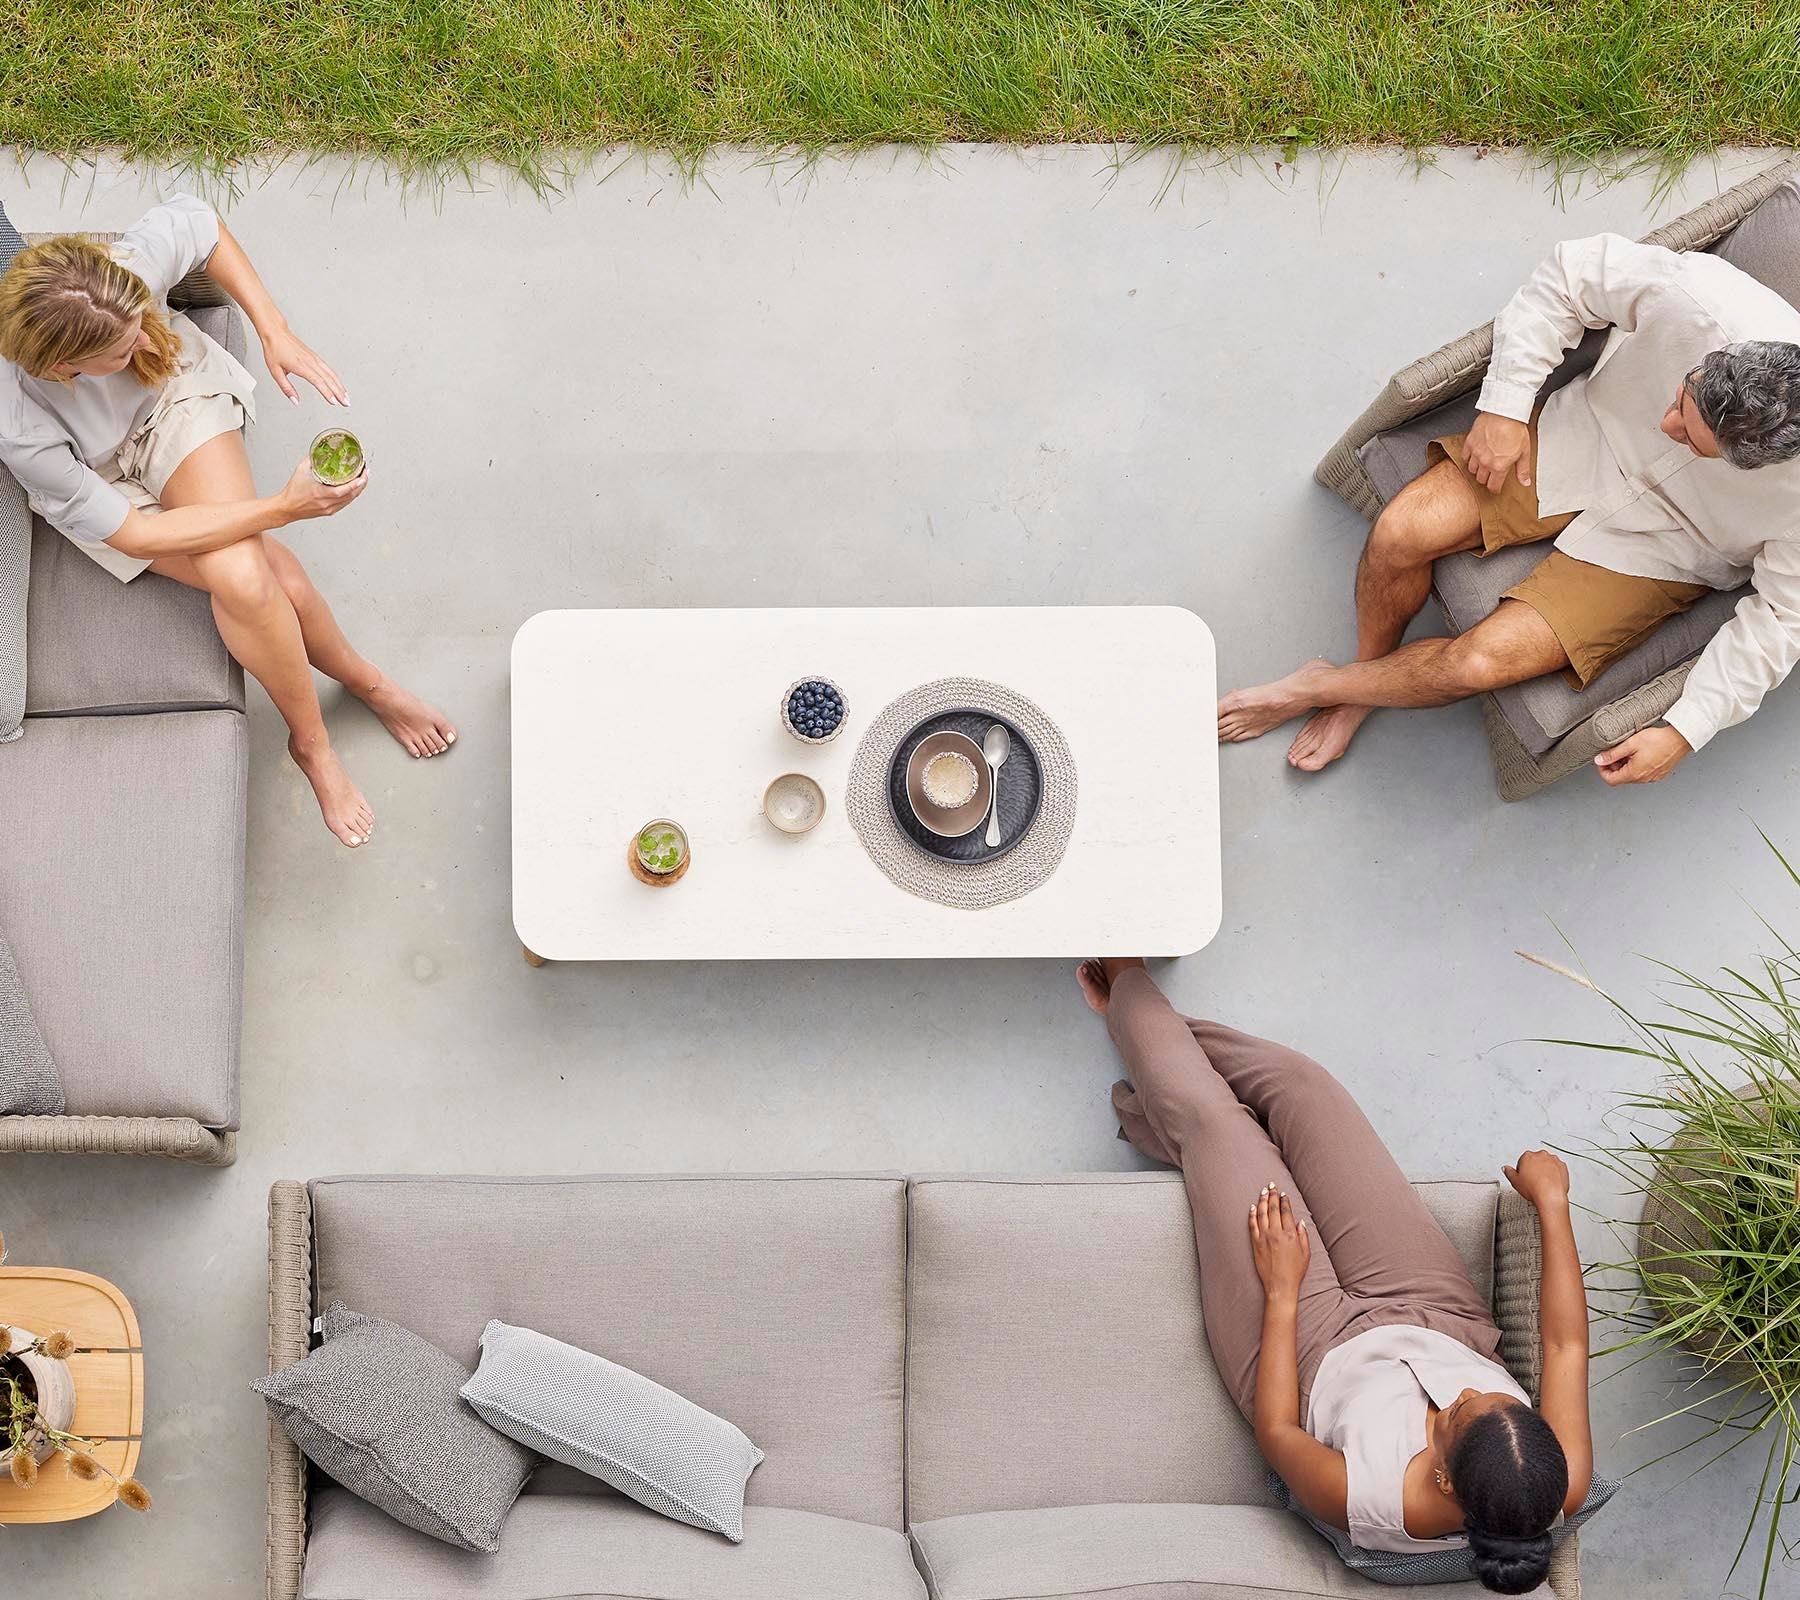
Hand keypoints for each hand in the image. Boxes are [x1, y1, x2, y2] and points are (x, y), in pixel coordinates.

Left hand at [261, 325, 347, 406]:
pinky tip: (338, 384)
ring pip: (331, 374)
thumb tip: (295, 401)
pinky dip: (336, 378)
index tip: (334, 402)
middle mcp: (310, 361)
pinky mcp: (315, 357)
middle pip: (329, 379)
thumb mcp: (275, 372)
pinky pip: (329, 369)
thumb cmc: (274, 350)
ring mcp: (314, 358)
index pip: (318, 381)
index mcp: (301, 365)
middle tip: (346, 403)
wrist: (276, 333)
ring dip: (340, 386)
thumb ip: (286, 388)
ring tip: (346, 396)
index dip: (327, 392)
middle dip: (339, 392)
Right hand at [278, 456, 366, 521]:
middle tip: (366, 473)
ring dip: (358, 490)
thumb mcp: (301, 471)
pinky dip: (351, 496)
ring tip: (363, 480)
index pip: (345, 490)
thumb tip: (320, 450)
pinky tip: (354, 489)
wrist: (287, 508)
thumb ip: (312, 460)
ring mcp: (329, 509)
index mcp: (320, 493)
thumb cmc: (292, 492)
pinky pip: (345, 504)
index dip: (357, 483)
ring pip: (350, 500)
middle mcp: (327, 503)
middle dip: (362, 484)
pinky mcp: (329, 512)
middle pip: (351, 495)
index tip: (363, 475)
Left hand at [1249, 1184, 1310, 1301]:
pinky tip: (1253, 1207)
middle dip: (1273, 1195)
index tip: (1283, 1194)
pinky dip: (1252, 1214)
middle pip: (1273, 1209)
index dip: (1284, 1201)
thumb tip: (1300, 1221)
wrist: (1280, 1285)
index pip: (1286, 1212)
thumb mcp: (1306, 1253)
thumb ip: (1303, 1235)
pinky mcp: (1255, 1243)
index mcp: (1290, 1234)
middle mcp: (1276, 1233)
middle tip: (1272, 1185)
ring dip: (1262, 1200)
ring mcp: (1264, 1237)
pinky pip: (1252, 1224)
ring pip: (1262, 1213)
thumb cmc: (1295, 1271)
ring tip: (1263, 1191)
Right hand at [1462, 412, 1531, 493]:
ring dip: (1477, 469)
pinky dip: (1469, 458)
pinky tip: (1475, 455)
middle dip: (1487, 479)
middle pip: (1481, 479)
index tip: (1496, 487)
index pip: (1493, 486)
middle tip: (1491, 475)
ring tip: (1483, 465)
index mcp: (1499, 466)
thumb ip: (1523, 469)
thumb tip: (1525, 482)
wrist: (1504, 413)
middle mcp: (1485, 462)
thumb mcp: (1524, 452)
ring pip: (1472, 469)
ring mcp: (1476, 453)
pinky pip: (1465, 457)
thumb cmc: (1514, 429)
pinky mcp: (1470, 443)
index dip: (1495, 488)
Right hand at [1503, 1150, 1570, 1211]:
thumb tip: (1506, 1168)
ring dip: (1546, 1170)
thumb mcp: (1514, 1181)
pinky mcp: (1563, 1167)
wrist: (1551, 1196)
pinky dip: (1556, 1173)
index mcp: (1528, 1156)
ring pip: (1548, 1163)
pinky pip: (1558, 1168)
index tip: (1524, 1177)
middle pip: (1536, 1160)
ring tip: (1543, 1182)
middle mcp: (1541, 1155)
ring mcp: (1553, 1160)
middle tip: (1533, 1180)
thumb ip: (1509, 1172)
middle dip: (1535, 1168)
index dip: (1523, 1170)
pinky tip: (1551, 1182)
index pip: (1523, 1160)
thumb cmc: (1535, 1188)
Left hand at [1595, 724, 1689, 785]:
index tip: (1602, 761)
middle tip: (1616, 752)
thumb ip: (1612, 754)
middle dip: (1614, 766)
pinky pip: (1643, 773)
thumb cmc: (1659, 740)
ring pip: (1632, 775)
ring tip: (1630, 751)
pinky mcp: (1659, 773)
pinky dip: (1637, 765)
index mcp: (1634, 774)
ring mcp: (1653, 777)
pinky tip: (1640, 754)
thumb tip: (1600, 760)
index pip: (1610, 780)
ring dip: (1626, 765)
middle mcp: (1644, 779)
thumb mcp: (1630, 744)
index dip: (1602, 770)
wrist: (1680, 738)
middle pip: (1621, 778)